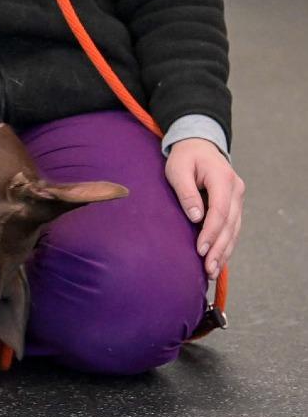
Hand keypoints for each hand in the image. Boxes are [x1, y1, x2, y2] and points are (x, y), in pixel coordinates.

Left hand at [164, 138, 244, 278]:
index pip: (220, 211)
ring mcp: (238, 198)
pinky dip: (226, 244)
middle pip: (230, 224)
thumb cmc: (185, 157)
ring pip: (234, 229)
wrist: (199, 146)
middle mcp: (236, 190)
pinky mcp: (234, 205)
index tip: (200, 249)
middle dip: (218, 248)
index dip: (210, 232)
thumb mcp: (178, 169)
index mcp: (223, 178)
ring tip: (211, 270)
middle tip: (207, 268)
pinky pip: (232, 228)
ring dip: (224, 251)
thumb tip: (196, 217)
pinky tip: (218, 259)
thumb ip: (186, 192)